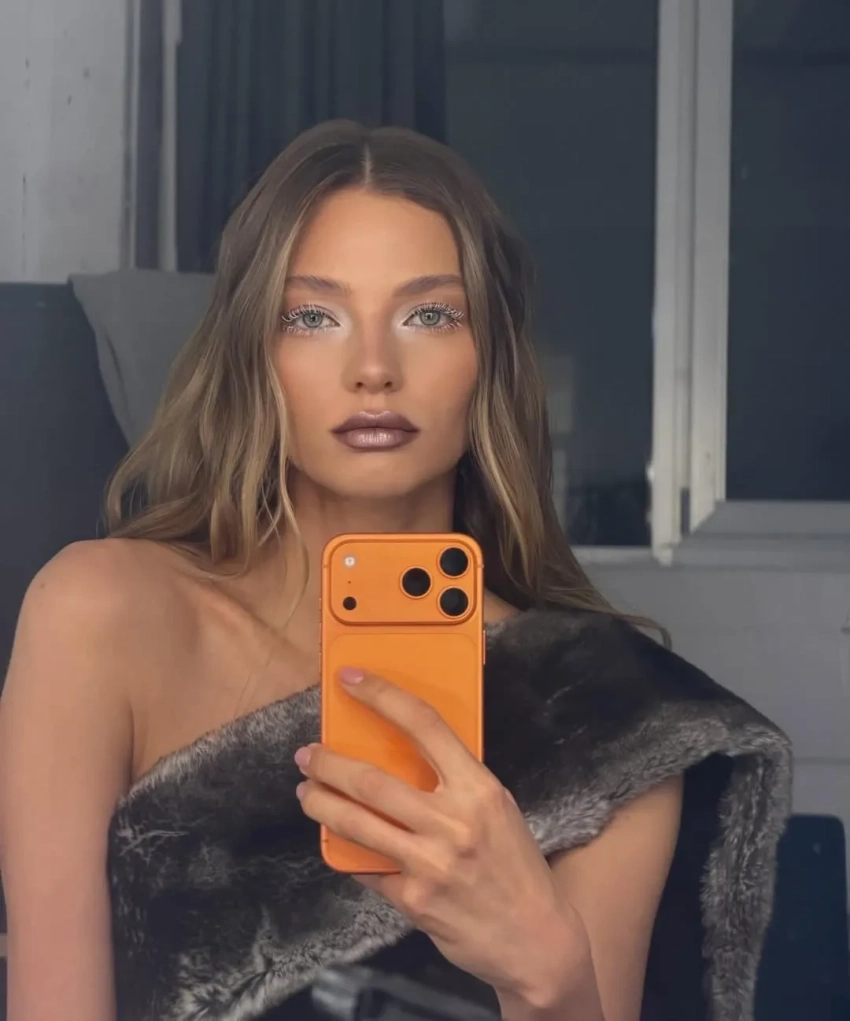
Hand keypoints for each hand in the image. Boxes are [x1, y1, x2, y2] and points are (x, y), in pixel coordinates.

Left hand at [294, 668, 591, 1010]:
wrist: (536, 940)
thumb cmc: (515, 866)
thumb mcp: (497, 808)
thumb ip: (455, 782)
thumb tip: (401, 757)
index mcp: (478, 788)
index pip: (424, 724)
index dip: (382, 695)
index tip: (351, 679)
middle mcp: (453, 821)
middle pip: (372, 780)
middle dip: (329, 763)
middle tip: (307, 754)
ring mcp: (430, 863)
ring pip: (356, 823)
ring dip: (321, 804)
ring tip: (306, 792)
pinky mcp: (413, 900)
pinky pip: (367, 867)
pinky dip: (349, 853)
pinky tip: (338, 843)